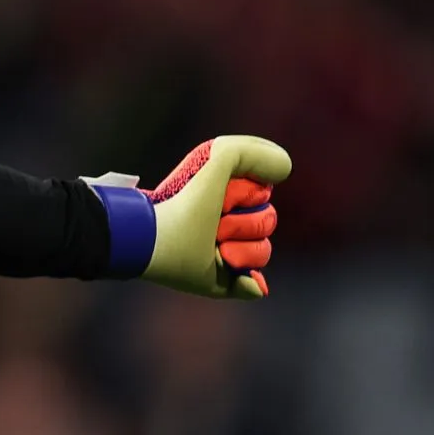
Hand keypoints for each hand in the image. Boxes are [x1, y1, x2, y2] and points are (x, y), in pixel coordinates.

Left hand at [141, 135, 290, 299]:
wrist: (149, 240)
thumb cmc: (181, 199)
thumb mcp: (218, 157)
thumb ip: (253, 150)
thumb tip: (284, 168)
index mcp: (225, 196)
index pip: (262, 195)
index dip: (246, 196)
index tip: (220, 197)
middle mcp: (224, 222)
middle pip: (267, 222)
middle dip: (243, 223)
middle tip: (214, 223)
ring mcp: (223, 252)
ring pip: (263, 251)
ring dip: (242, 251)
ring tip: (214, 247)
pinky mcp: (219, 281)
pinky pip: (253, 285)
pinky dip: (245, 278)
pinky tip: (226, 265)